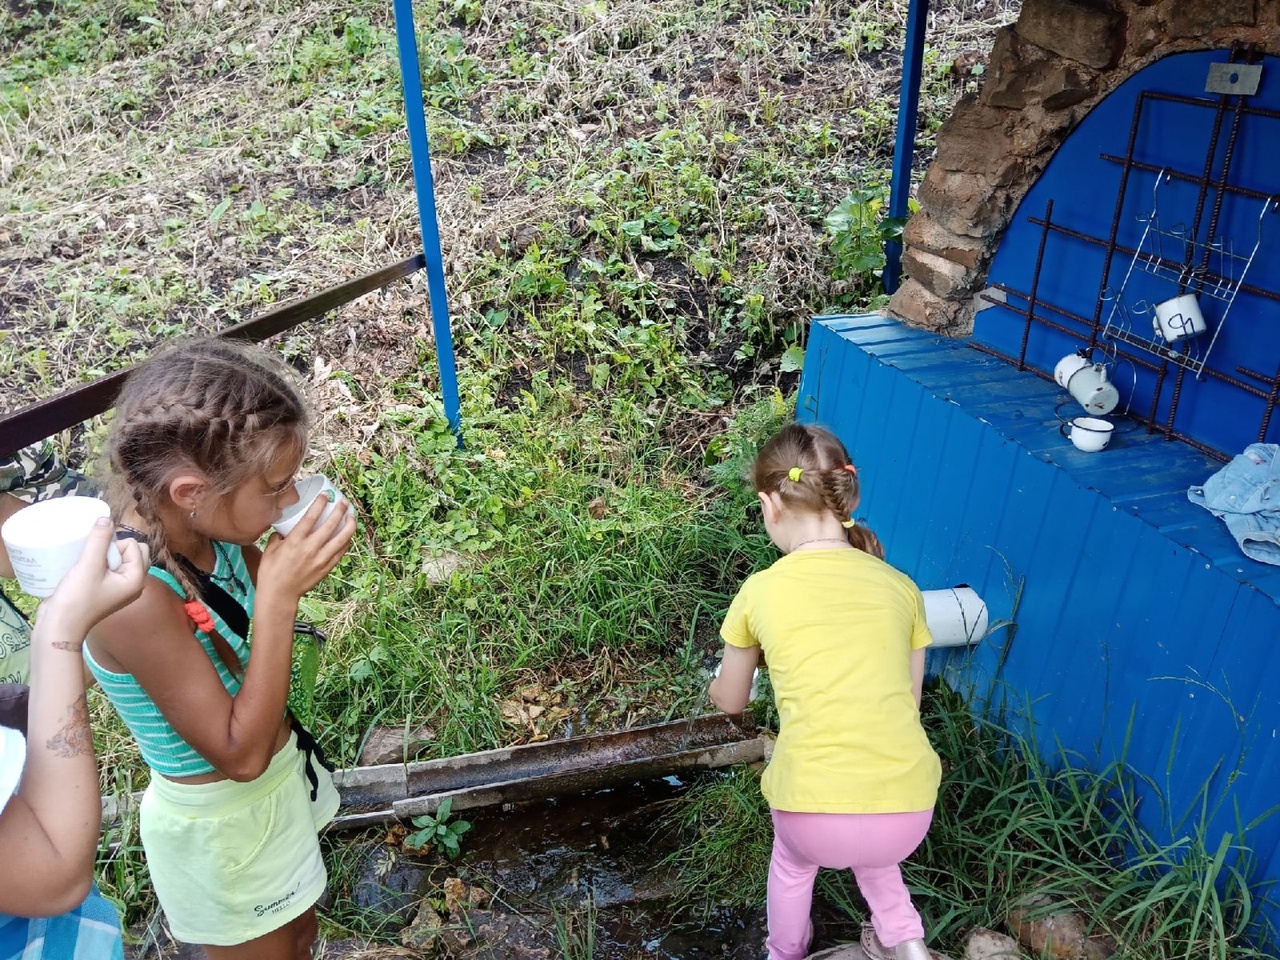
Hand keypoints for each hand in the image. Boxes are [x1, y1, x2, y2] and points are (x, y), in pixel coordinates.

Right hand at [36, 518, 149, 642]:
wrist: (59, 626)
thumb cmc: (77, 598)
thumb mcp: (89, 565)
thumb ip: (99, 540)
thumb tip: (106, 518)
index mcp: (137, 579)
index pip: (135, 545)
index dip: (115, 545)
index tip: (97, 557)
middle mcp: (133, 583)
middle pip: (132, 551)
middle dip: (114, 548)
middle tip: (94, 559)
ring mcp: (119, 588)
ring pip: (119, 559)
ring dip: (104, 555)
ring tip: (86, 562)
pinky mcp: (106, 590)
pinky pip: (109, 568)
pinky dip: (99, 564)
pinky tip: (83, 567)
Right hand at [257, 493, 355, 602]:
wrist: (279, 595)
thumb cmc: (271, 572)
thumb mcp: (270, 550)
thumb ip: (279, 536)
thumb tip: (284, 528)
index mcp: (295, 541)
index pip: (311, 517)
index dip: (321, 504)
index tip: (327, 495)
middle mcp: (310, 548)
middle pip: (331, 524)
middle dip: (340, 510)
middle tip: (344, 502)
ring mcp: (321, 559)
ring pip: (342, 538)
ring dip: (349, 525)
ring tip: (352, 517)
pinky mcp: (326, 568)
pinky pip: (341, 552)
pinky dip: (346, 542)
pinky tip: (348, 535)